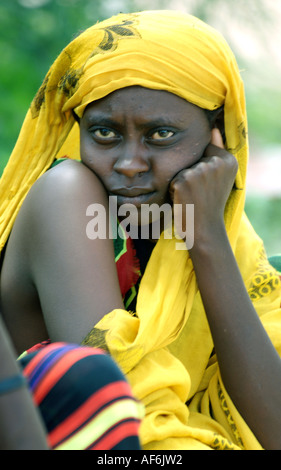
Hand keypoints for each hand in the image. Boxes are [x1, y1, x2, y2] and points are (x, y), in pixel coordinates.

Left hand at [169, 128, 237, 246]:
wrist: (204, 229)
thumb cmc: (210, 204)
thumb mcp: (220, 177)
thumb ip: (217, 150)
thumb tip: (213, 128)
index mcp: (229, 160)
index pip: (206, 150)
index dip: (202, 168)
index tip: (209, 186)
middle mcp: (216, 163)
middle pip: (192, 158)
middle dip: (191, 174)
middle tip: (200, 193)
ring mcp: (200, 171)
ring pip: (181, 168)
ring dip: (182, 181)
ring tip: (192, 197)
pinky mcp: (184, 180)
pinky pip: (172, 178)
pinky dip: (174, 190)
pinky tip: (184, 200)